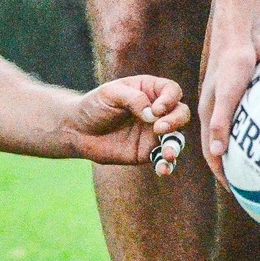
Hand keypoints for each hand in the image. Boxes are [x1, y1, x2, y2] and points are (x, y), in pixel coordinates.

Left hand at [65, 76, 190, 169]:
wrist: (78, 131)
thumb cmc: (94, 105)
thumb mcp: (110, 94)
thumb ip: (133, 99)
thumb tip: (153, 114)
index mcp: (150, 91)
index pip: (172, 91)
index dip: (170, 99)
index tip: (156, 109)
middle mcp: (157, 111)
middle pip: (181, 113)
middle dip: (175, 121)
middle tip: (159, 128)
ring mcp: (154, 133)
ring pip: (177, 137)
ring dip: (175, 146)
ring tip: (168, 154)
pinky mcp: (148, 152)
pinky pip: (163, 159)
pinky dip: (166, 165)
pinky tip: (163, 170)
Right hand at [199, 28, 259, 182]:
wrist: (241, 33)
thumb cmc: (233, 61)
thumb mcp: (228, 93)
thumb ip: (222, 121)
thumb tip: (218, 153)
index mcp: (210, 115)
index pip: (211, 152)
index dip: (221, 173)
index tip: (235, 192)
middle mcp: (220, 112)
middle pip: (225, 146)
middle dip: (236, 168)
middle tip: (254, 187)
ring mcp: (234, 103)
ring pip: (241, 133)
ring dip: (250, 150)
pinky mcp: (248, 94)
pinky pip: (255, 119)